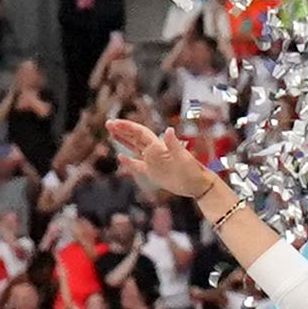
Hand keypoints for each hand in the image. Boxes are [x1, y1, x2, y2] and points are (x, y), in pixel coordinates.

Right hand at [101, 116, 218, 208]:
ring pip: (135, 148)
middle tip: (108, 123)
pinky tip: (120, 157)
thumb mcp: (183, 157)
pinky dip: (128, 161)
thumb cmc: (193, 171)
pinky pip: (138, 166)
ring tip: (112, 133)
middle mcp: (154, 152)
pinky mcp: (153, 173)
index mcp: (159, 146)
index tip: (115, 122)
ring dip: (124, 141)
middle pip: (135, 138)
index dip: (127, 127)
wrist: (199, 185)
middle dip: (122, 130)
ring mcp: (153, 162)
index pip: (140, 133)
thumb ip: (174, 144)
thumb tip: (169, 130)